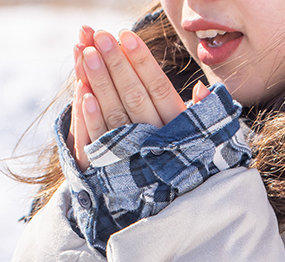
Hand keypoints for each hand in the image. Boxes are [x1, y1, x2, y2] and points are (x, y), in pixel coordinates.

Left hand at [68, 26, 209, 170]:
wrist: (174, 203)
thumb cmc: (186, 158)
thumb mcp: (202, 135)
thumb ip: (202, 110)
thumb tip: (201, 88)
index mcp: (177, 125)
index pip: (159, 87)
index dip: (142, 61)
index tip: (127, 35)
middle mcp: (156, 138)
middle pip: (134, 96)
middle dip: (116, 64)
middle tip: (101, 36)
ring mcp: (134, 153)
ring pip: (115, 113)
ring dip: (100, 82)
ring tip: (87, 53)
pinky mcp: (113, 167)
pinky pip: (101, 140)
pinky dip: (92, 117)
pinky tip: (82, 94)